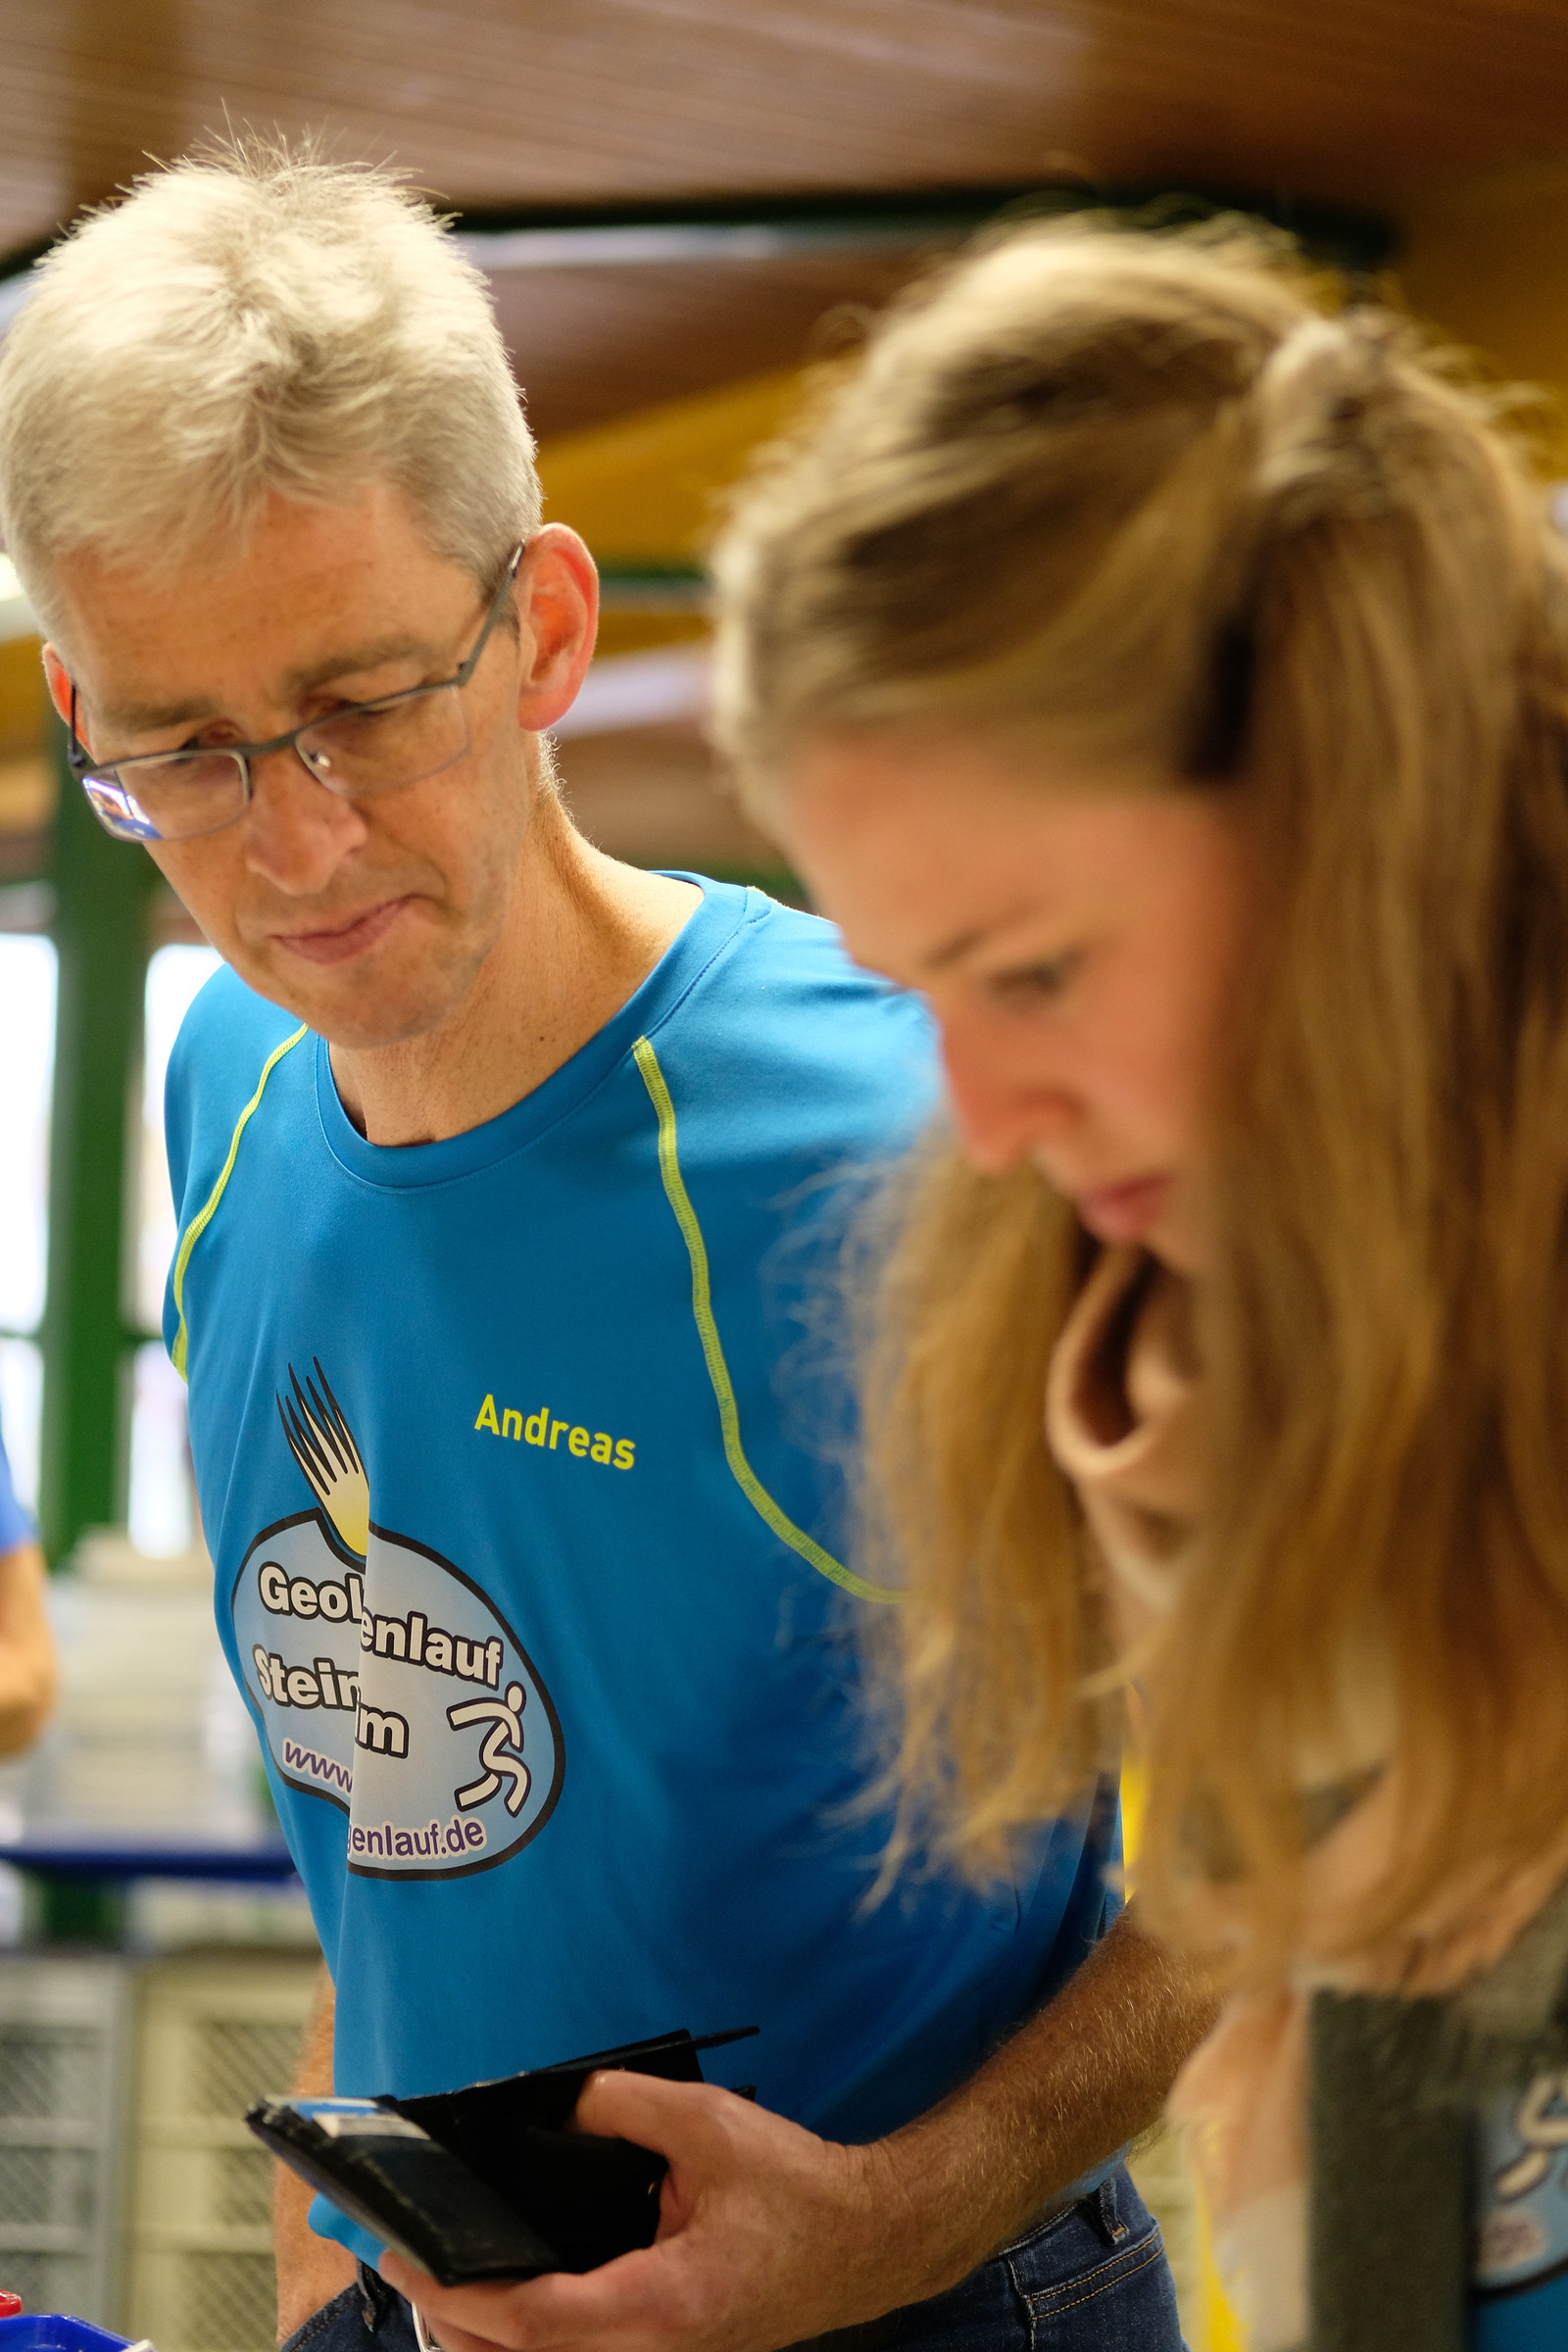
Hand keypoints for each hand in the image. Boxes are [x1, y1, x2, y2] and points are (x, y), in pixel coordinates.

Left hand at [379, 2069, 913, 2351]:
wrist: (866, 2241)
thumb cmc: (797, 2191)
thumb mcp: (709, 2125)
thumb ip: (623, 2106)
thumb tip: (562, 2104)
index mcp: (663, 2307)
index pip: (535, 2323)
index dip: (459, 2296)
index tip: (410, 2259)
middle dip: (452, 2324)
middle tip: (406, 2264)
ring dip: (484, 2338)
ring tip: (439, 2277)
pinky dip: (526, 2335)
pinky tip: (504, 2294)